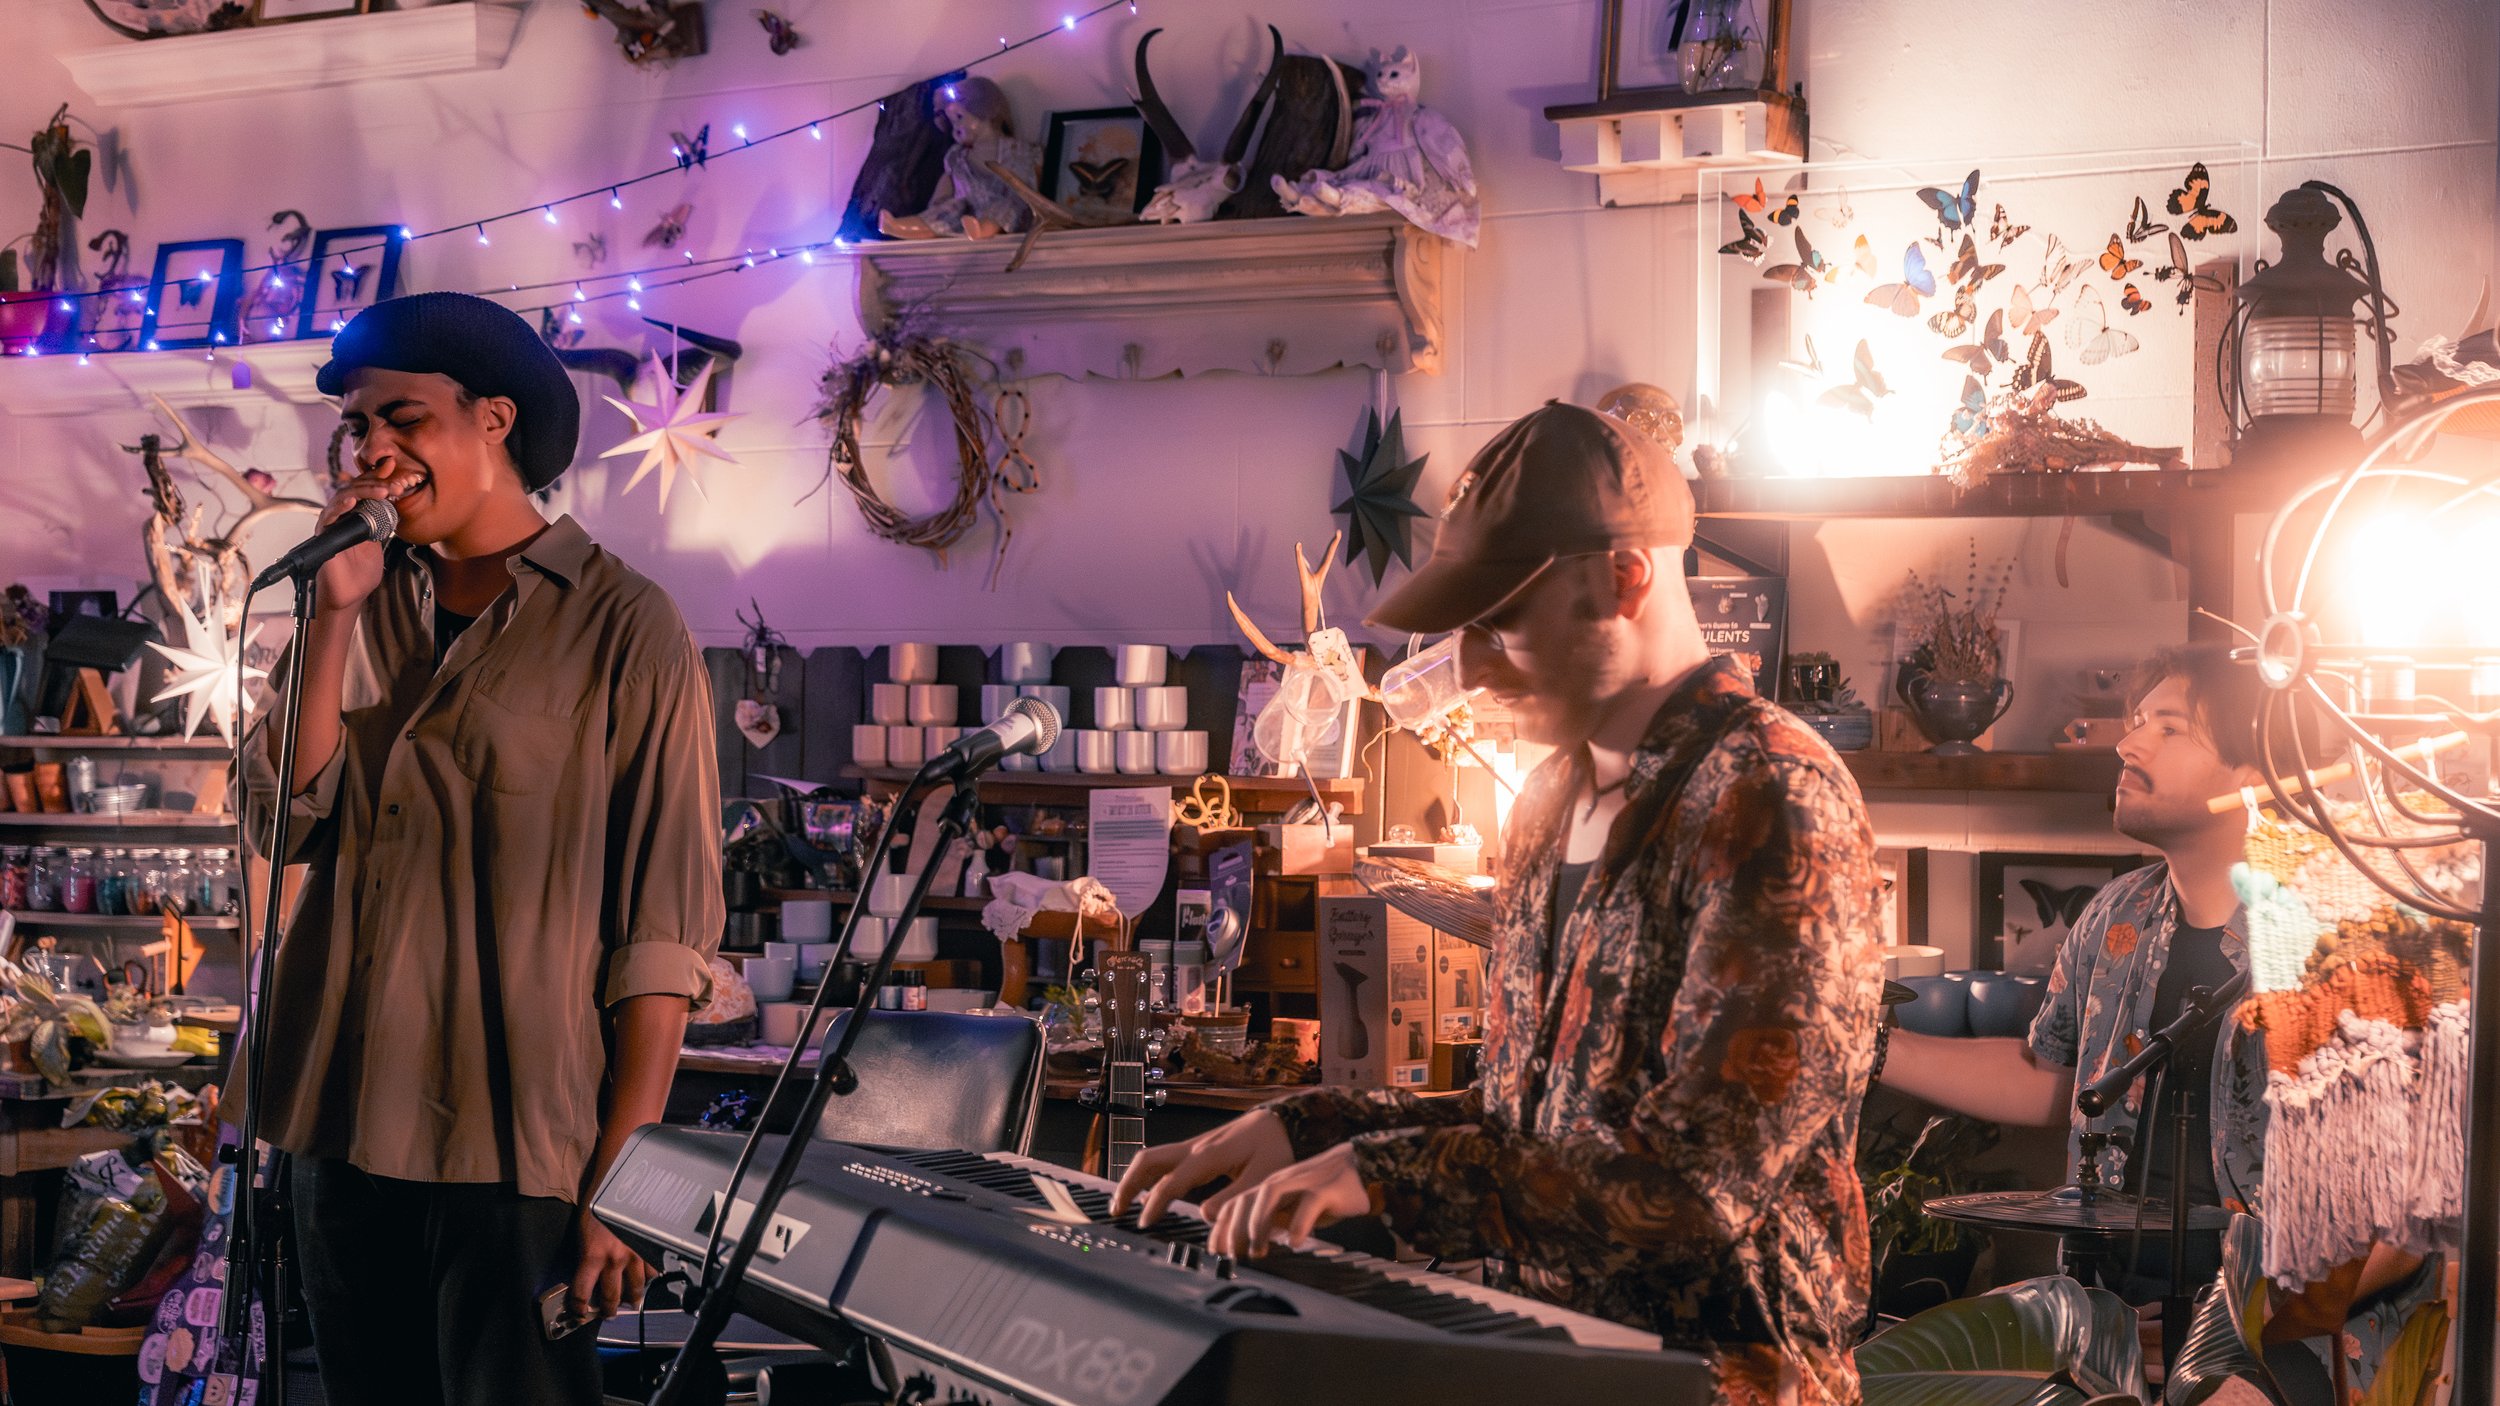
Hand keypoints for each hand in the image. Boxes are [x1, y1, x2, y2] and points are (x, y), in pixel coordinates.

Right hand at [310, 470, 416, 616]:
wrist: (350, 595)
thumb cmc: (361, 573)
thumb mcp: (378, 542)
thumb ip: (382, 524)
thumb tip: (394, 508)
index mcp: (356, 515)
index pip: (366, 490)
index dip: (380, 481)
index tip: (399, 478)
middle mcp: (342, 515)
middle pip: (355, 488)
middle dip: (376, 483)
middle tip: (395, 485)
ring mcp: (331, 523)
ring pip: (343, 496)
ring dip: (363, 491)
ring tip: (382, 491)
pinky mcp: (322, 534)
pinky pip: (329, 516)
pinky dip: (340, 507)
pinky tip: (352, 502)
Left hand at [568, 1209, 651, 1323]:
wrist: (620, 1185)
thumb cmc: (596, 1206)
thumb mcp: (583, 1233)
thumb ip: (586, 1257)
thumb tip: (588, 1278)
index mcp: (592, 1256)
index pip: (582, 1293)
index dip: (579, 1307)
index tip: (579, 1312)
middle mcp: (614, 1260)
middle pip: (611, 1297)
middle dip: (608, 1310)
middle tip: (608, 1314)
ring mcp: (635, 1255)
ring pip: (635, 1288)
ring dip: (632, 1299)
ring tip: (631, 1302)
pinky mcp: (649, 1248)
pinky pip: (653, 1271)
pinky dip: (650, 1278)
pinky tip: (647, 1278)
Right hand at [1109, 1109, 1293, 1227]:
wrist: (1282, 1123)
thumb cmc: (1276, 1150)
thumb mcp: (1263, 1178)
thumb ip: (1235, 1198)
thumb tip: (1204, 1215)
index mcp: (1209, 1155)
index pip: (1171, 1181)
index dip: (1155, 1203)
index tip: (1143, 1223)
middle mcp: (1195, 1147)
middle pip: (1149, 1160)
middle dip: (1128, 1184)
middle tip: (1116, 1210)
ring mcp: (1194, 1146)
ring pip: (1152, 1157)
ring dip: (1133, 1179)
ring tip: (1122, 1204)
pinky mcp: (1197, 1150)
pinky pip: (1164, 1160)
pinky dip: (1148, 1176)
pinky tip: (1146, 1194)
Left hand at [1207, 1143, 1371, 1259]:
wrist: (1361, 1166)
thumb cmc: (1325, 1192)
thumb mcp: (1294, 1210)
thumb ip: (1274, 1222)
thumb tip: (1249, 1246)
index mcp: (1269, 1188)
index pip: (1236, 1205)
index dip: (1222, 1229)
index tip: (1216, 1253)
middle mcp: (1280, 1182)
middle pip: (1245, 1199)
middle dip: (1234, 1229)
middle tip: (1233, 1256)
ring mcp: (1302, 1181)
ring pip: (1269, 1194)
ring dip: (1258, 1224)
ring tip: (1257, 1251)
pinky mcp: (1325, 1187)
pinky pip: (1308, 1203)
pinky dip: (1298, 1224)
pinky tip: (1295, 1242)